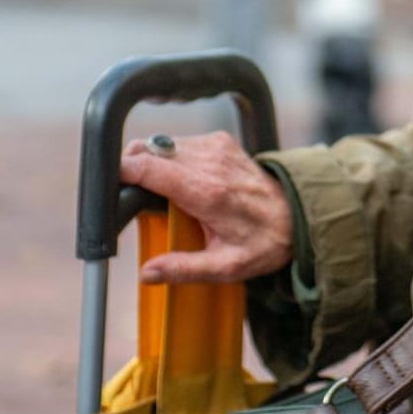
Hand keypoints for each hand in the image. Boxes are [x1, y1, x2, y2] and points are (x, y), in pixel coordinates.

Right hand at [119, 130, 293, 284]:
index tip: (114, 189)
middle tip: (133, 195)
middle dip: (132, 168)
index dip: (122, 174)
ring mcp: (215, 146)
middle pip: (148, 150)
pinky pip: (180, 142)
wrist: (297, 216)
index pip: (147, 167)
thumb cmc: (263, 243)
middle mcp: (209, 161)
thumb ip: (184, 269)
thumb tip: (147, 274)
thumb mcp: (226, 267)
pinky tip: (181, 181)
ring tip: (160, 192)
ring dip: (152, 162)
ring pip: (162, 143)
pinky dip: (172, 157)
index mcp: (206, 191)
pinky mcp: (220, 140)